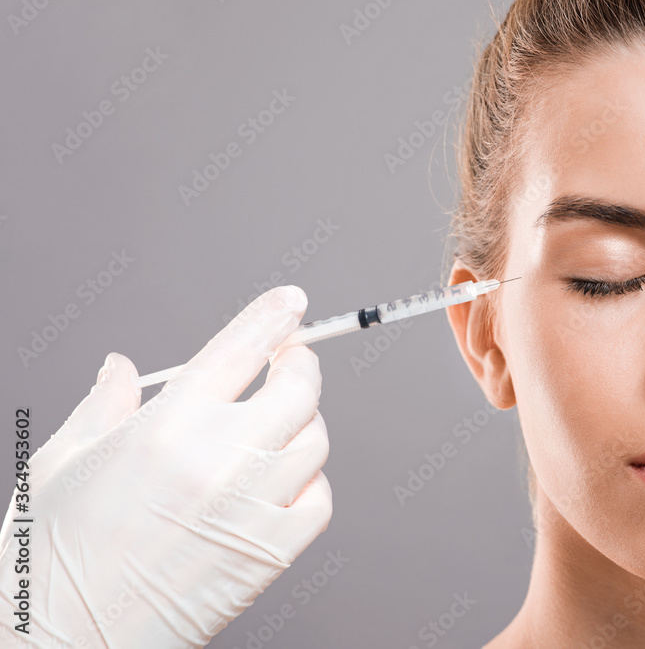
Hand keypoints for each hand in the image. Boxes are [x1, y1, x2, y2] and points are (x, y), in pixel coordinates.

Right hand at [0, 285, 331, 647]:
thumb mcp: (61, 463)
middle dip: (300, 365)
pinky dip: (310, 481)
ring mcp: (251, 507)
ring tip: (277, 424)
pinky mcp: (271, 553)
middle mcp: (218, 460)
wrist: (63, 644)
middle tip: (291, 361)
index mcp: (166, 428)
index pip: (240, 348)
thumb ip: (104, 405)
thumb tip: (123, 367)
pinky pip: (320, 499)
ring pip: (315, 440)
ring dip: (303, 422)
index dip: (272, 318)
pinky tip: (281, 481)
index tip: (291, 303)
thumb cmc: (51, 557)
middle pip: (298, 389)